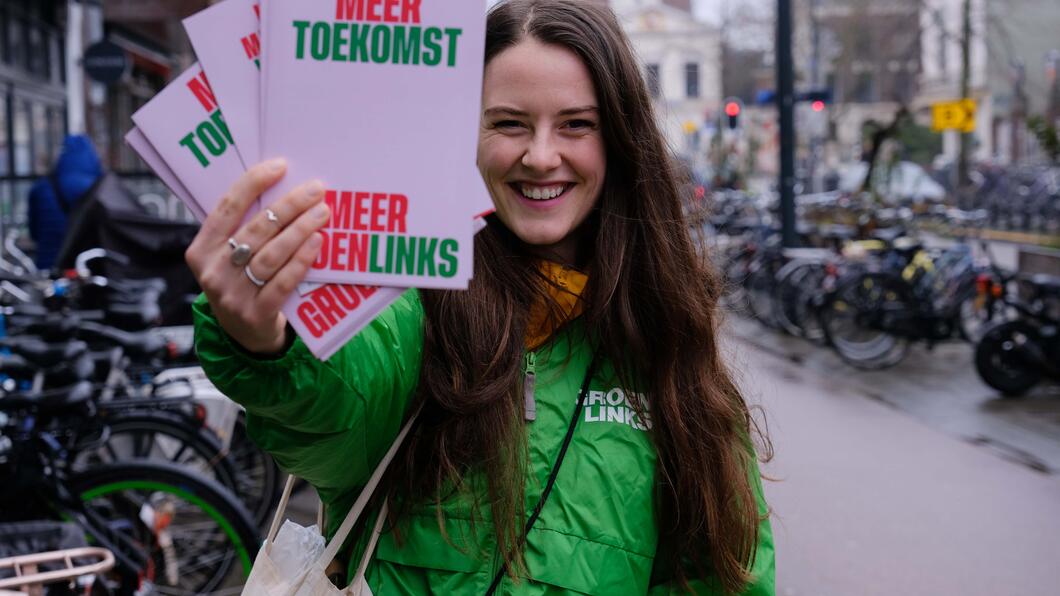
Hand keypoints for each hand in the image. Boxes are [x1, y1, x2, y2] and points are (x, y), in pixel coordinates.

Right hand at [185, 159, 329, 353]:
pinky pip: (282, 282)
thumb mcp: (231, 258)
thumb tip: (283, 189)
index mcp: (201, 250)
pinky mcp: (255, 314)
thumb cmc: (243, 284)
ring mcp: (232, 295)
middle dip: (289, 205)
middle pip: (255, 229)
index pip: (226, 208)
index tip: (281, 166)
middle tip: (316, 190)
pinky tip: (317, 242)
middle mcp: (212, 271)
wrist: (245, 337)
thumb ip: (245, 230)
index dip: (252, 183)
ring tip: (322, 212)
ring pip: (271, 255)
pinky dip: (301, 260)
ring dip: (300, 230)